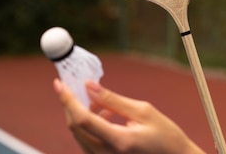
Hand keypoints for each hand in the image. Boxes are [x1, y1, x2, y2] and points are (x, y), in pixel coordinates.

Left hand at [54, 79, 205, 153]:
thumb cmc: (166, 136)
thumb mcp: (144, 111)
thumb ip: (113, 99)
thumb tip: (89, 86)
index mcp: (119, 142)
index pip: (82, 119)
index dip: (67, 100)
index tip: (59, 83)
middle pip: (76, 128)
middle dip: (72, 104)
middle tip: (77, 87)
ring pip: (80, 135)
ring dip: (83, 114)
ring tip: (101, 102)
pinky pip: (88, 142)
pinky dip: (90, 126)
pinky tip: (106, 115)